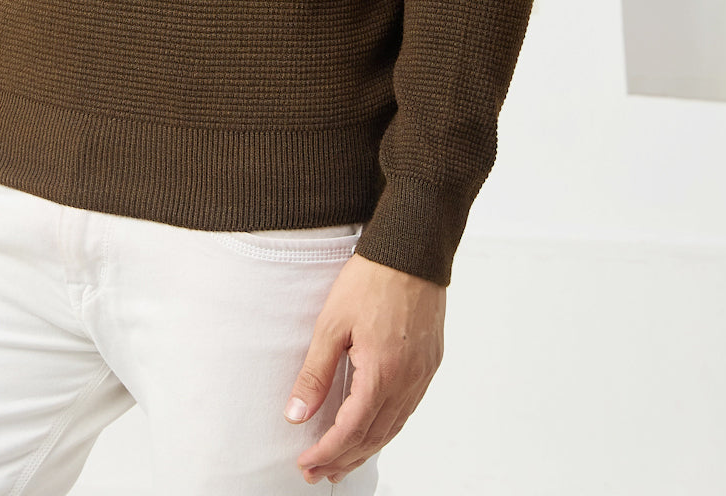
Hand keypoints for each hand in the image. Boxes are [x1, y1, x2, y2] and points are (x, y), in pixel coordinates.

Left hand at [284, 252, 444, 483]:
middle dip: (342, 460)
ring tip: (339, 463)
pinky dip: (385, 429)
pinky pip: (406, 410)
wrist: (412, 250)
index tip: (305, 464)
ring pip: (392, 429)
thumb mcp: (332, 324)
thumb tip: (296, 415)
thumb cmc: (370, 280)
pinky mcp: (429, 365)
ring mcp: (422, 375)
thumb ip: (315, 373)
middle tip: (316, 474)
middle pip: (373, 438)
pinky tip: (369, 431)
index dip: (326, 453)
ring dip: (364, 450)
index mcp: (382, 374)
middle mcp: (407, 382)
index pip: (351, 431)